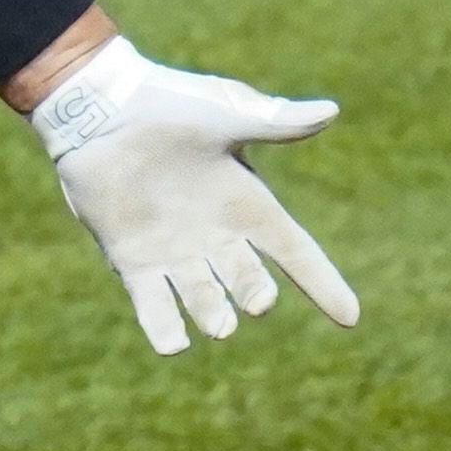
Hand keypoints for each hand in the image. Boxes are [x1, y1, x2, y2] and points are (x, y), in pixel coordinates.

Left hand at [30, 37, 359, 355]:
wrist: (101, 108)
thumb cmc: (168, 104)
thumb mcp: (226, 115)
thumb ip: (274, 122)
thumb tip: (330, 111)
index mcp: (246, 204)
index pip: (295, 252)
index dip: (322, 283)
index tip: (350, 318)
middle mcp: (215, 236)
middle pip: (248, 281)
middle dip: (254, 294)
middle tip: (256, 302)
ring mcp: (174, 250)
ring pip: (203, 298)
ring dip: (212, 315)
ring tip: (219, 328)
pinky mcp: (132, 258)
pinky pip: (152, 303)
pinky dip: (162, 326)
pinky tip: (173, 347)